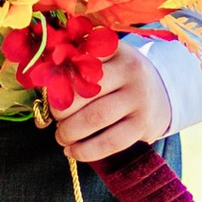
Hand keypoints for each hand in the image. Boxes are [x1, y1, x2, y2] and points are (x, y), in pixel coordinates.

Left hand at [48, 49, 172, 165]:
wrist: (161, 94)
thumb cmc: (118, 77)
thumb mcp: (104, 60)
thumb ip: (75, 66)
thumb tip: (40, 89)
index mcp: (115, 50)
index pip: (78, 62)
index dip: (56, 78)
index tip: (46, 90)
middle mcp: (130, 70)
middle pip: (84, 91)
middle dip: (60, 109)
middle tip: (55, 118)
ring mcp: (139, 98)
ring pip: (95, 118)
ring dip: (69, 131)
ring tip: (61, 136)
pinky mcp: (143, 125)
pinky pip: (110, 142)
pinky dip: (85, 150)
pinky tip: (71, 151)